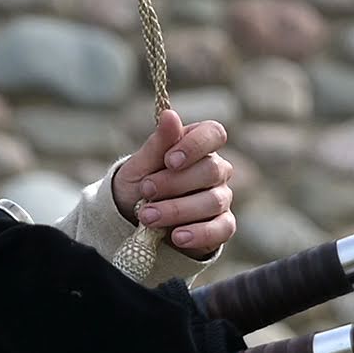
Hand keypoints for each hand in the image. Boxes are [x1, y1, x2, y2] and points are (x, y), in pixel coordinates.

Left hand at [108, 104, 237, 262]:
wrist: (132, 224)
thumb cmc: (138, 187)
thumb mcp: (139, 166)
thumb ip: (158, 144)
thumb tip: (171, 115)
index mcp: (198, 146)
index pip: (213, 133)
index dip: (195, 145)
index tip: (169, 160)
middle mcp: (215, 170)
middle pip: (211, 170)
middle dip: (175, 182)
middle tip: (146, 190)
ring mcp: (220, 199)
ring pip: (213, 201)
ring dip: (177, 209)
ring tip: (147, 217)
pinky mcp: (221, 227)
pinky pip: (221, 229)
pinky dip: (199, 233)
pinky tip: (177, 237)